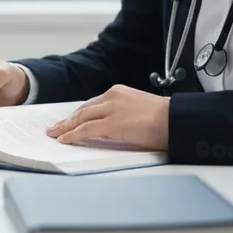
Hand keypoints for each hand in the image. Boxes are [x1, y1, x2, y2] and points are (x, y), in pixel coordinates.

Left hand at [45, 85, 168, 150]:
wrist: (177, 119)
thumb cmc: (166, 119)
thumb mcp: (139, 111)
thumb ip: (123, 114)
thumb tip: (113, 127)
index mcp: (119, 92)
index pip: (93, 104)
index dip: (79, 114)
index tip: (70, 120)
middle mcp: (112, 97)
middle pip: (83, 110)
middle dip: (68, 120)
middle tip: (55, 128)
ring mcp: (111, 109)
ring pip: (81, 118)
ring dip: (65, 128)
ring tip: (55, 135)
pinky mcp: (112, 123)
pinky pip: (86, 130)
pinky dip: (72, 135)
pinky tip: (64, 140)